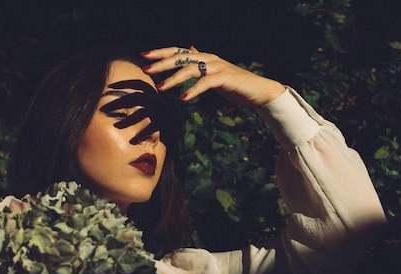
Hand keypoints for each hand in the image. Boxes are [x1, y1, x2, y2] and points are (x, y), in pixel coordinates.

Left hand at [141, 46, 285, 106]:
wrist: (257, 91)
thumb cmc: (233, 83)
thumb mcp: (213, 72)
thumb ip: (200, 62)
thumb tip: (191, 47)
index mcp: (203, 57)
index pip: (178, 51)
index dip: (161, 52)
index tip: (143, 56)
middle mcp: (209, 58)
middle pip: (181, 57)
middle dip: (161, 63)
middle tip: (145, 69)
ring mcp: (217, 66)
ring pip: (191, 69)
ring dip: (174, 79)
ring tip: (160, 88)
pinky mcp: (225, 78)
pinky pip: (206, 83)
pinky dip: (194, 90)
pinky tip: (183, 99)